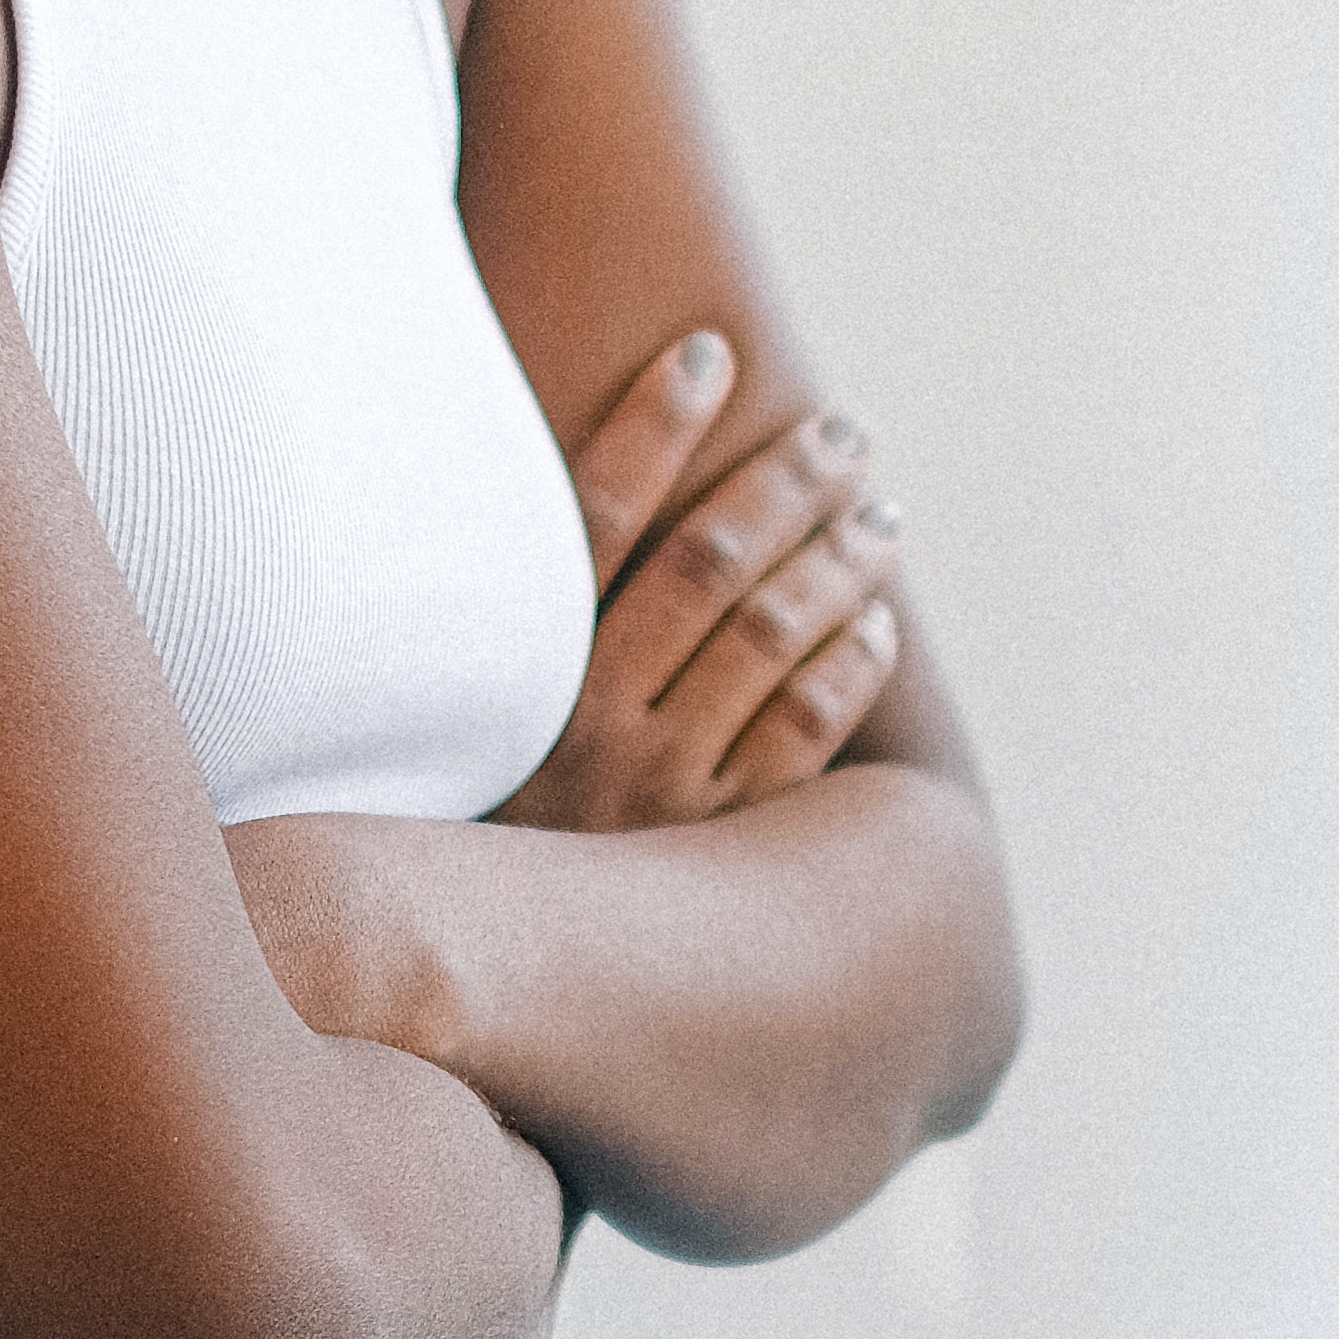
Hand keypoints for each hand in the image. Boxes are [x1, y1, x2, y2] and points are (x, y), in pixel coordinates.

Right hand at [500, 328, 906, 834]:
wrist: (473, 988)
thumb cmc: (470, 829)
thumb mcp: (455, 727)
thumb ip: (501, 619)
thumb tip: (531, 489)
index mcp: (519, 677)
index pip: (590, 519)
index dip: (651, 426)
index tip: (708, 350)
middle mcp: (590, 726)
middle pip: (707, 565)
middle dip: (785, 482)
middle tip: (844, 431)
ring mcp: (661, 791)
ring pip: (774, 639)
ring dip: (840, 561)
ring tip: (883, 512)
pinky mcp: (719, 850)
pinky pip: (805, 736)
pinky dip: (850, 668)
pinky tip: (877, 622)